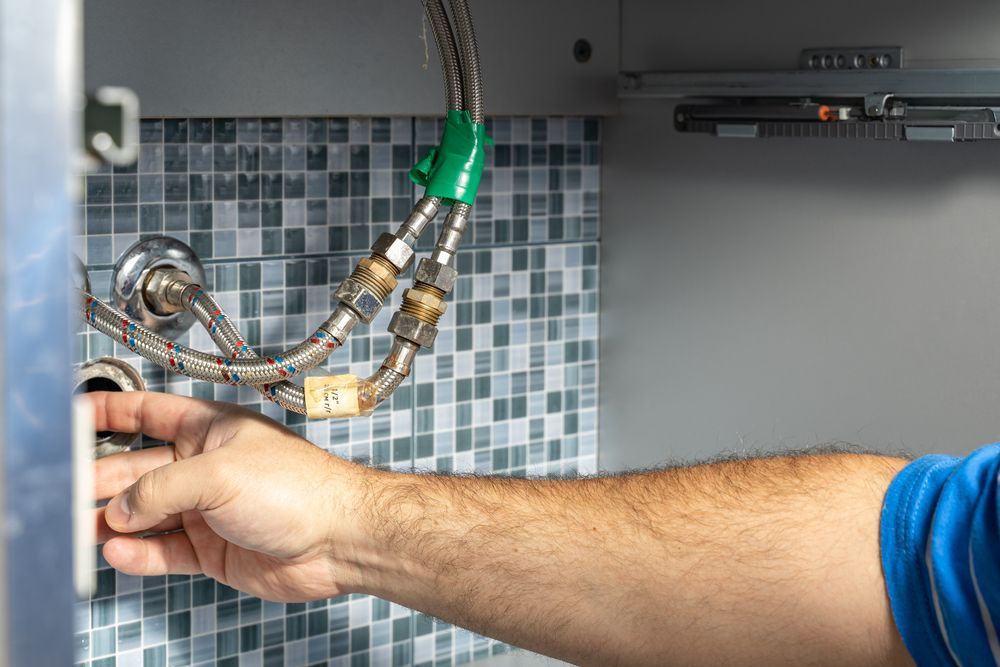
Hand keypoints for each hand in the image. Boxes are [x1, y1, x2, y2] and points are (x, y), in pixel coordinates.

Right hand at [92, 391, 367, 601]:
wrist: (340, 539)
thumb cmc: (302, 489)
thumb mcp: (220, 475)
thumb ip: (161, 489)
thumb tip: (121, 506)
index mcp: (212, 430)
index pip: (149, 413)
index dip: (111, 413)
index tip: (75, 418)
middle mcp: (207, 468)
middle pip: (137, 470)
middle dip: (100, 480)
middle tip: (66, 492)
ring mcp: (210, 510)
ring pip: (146, 515)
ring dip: (114, 522)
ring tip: (82, 530)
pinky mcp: (215, 548)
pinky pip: (166, 550)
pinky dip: (141, 553)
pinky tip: (120, 553)